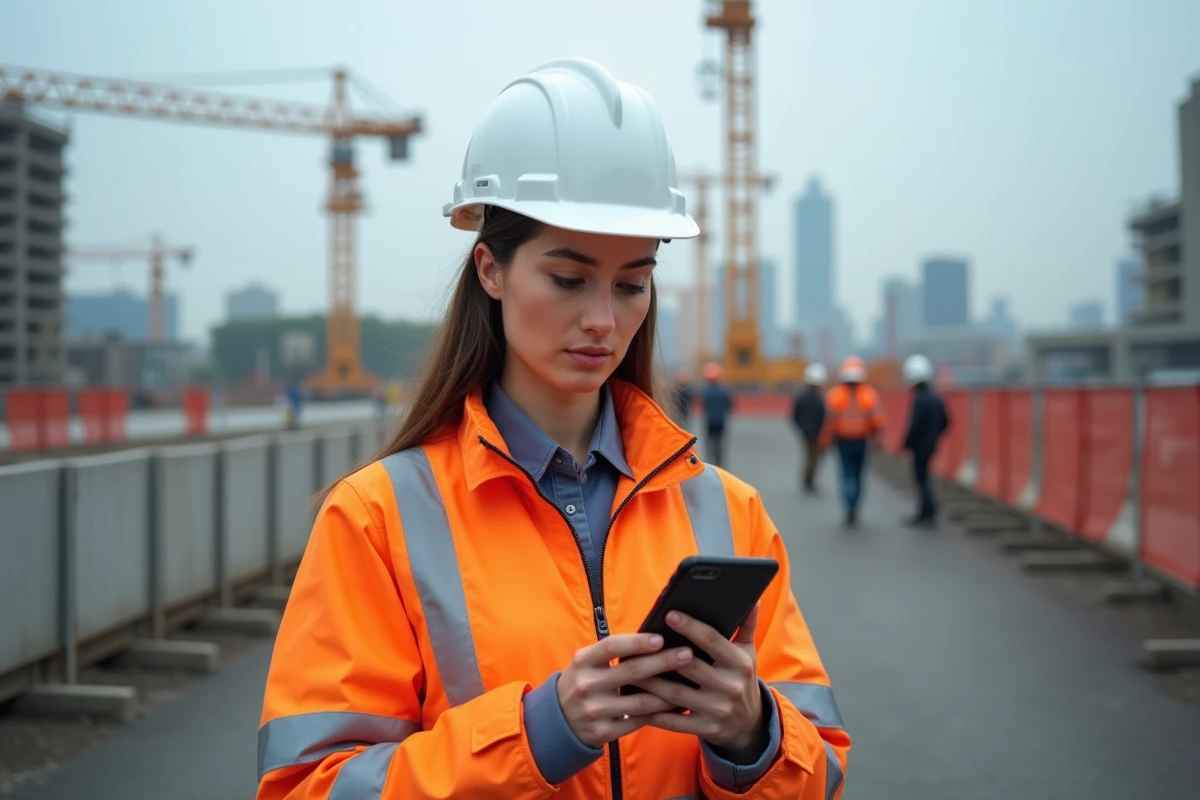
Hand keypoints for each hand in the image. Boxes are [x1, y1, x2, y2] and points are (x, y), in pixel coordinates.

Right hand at [557, 632, 695, 748]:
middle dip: (663, 662)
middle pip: (631, 672)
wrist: (558, 721)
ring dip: (668, 693)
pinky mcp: (603, 732)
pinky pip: (637, 722)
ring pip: (640, 702)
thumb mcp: (587, 663)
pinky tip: (674, 706)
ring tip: (689, 683)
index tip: (661, 638)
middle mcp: (587, 685)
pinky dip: (658, 713)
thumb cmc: (582, 682)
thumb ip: (611, 652)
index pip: (611, 647)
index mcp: (583, 661)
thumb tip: (653, 640)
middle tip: (687, 654)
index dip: (637, 642)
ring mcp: (595, 711)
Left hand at [632, 604, 764, 757]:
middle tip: (638, 641)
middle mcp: (729, 686)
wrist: (749, 725)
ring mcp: (716, 710)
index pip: (712, 641)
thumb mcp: (748, 653)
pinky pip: (674, 721)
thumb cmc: (741, 679)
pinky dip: (653, 713)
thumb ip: (747, 624)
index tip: (669, 614)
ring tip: (628, 667)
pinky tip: (635, 702)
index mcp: (739, 663)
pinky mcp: (705, 729)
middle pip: (689, 666)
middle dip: (662, 654)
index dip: (690, 626)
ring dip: (650, 681)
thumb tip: (753, 597)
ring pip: (675, 693)